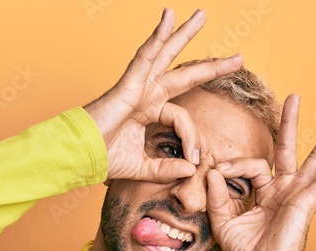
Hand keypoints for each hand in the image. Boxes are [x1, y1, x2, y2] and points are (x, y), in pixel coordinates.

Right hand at [83, 8, 242, 182]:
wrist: (78, 156)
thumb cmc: (102, 158)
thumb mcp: (143, 167)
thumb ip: (167, 168)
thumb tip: (191, 169)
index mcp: (149, 111)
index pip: (183, 119)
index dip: (193, 139)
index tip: (195, 160)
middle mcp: (146, 94)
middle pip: (182, 72)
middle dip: (209, 64)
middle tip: (236, 56)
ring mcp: (137, 85)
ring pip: (165, 54)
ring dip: (183, 34)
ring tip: (201, 16)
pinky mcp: (128, 83)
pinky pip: (145, 55)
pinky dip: (157, 36)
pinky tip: (169, 18)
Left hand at [206, 94, 315, 250]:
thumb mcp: (223, 221)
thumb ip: (216, 195)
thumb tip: (212, 170)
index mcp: (266, 194)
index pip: (252, 165)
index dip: (234, 164)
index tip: (219, 171)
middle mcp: (285, 190)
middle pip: (289, 149)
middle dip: (290, 123)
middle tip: (294, 97)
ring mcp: (298, 194)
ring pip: (315, 159)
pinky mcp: (308, 201)